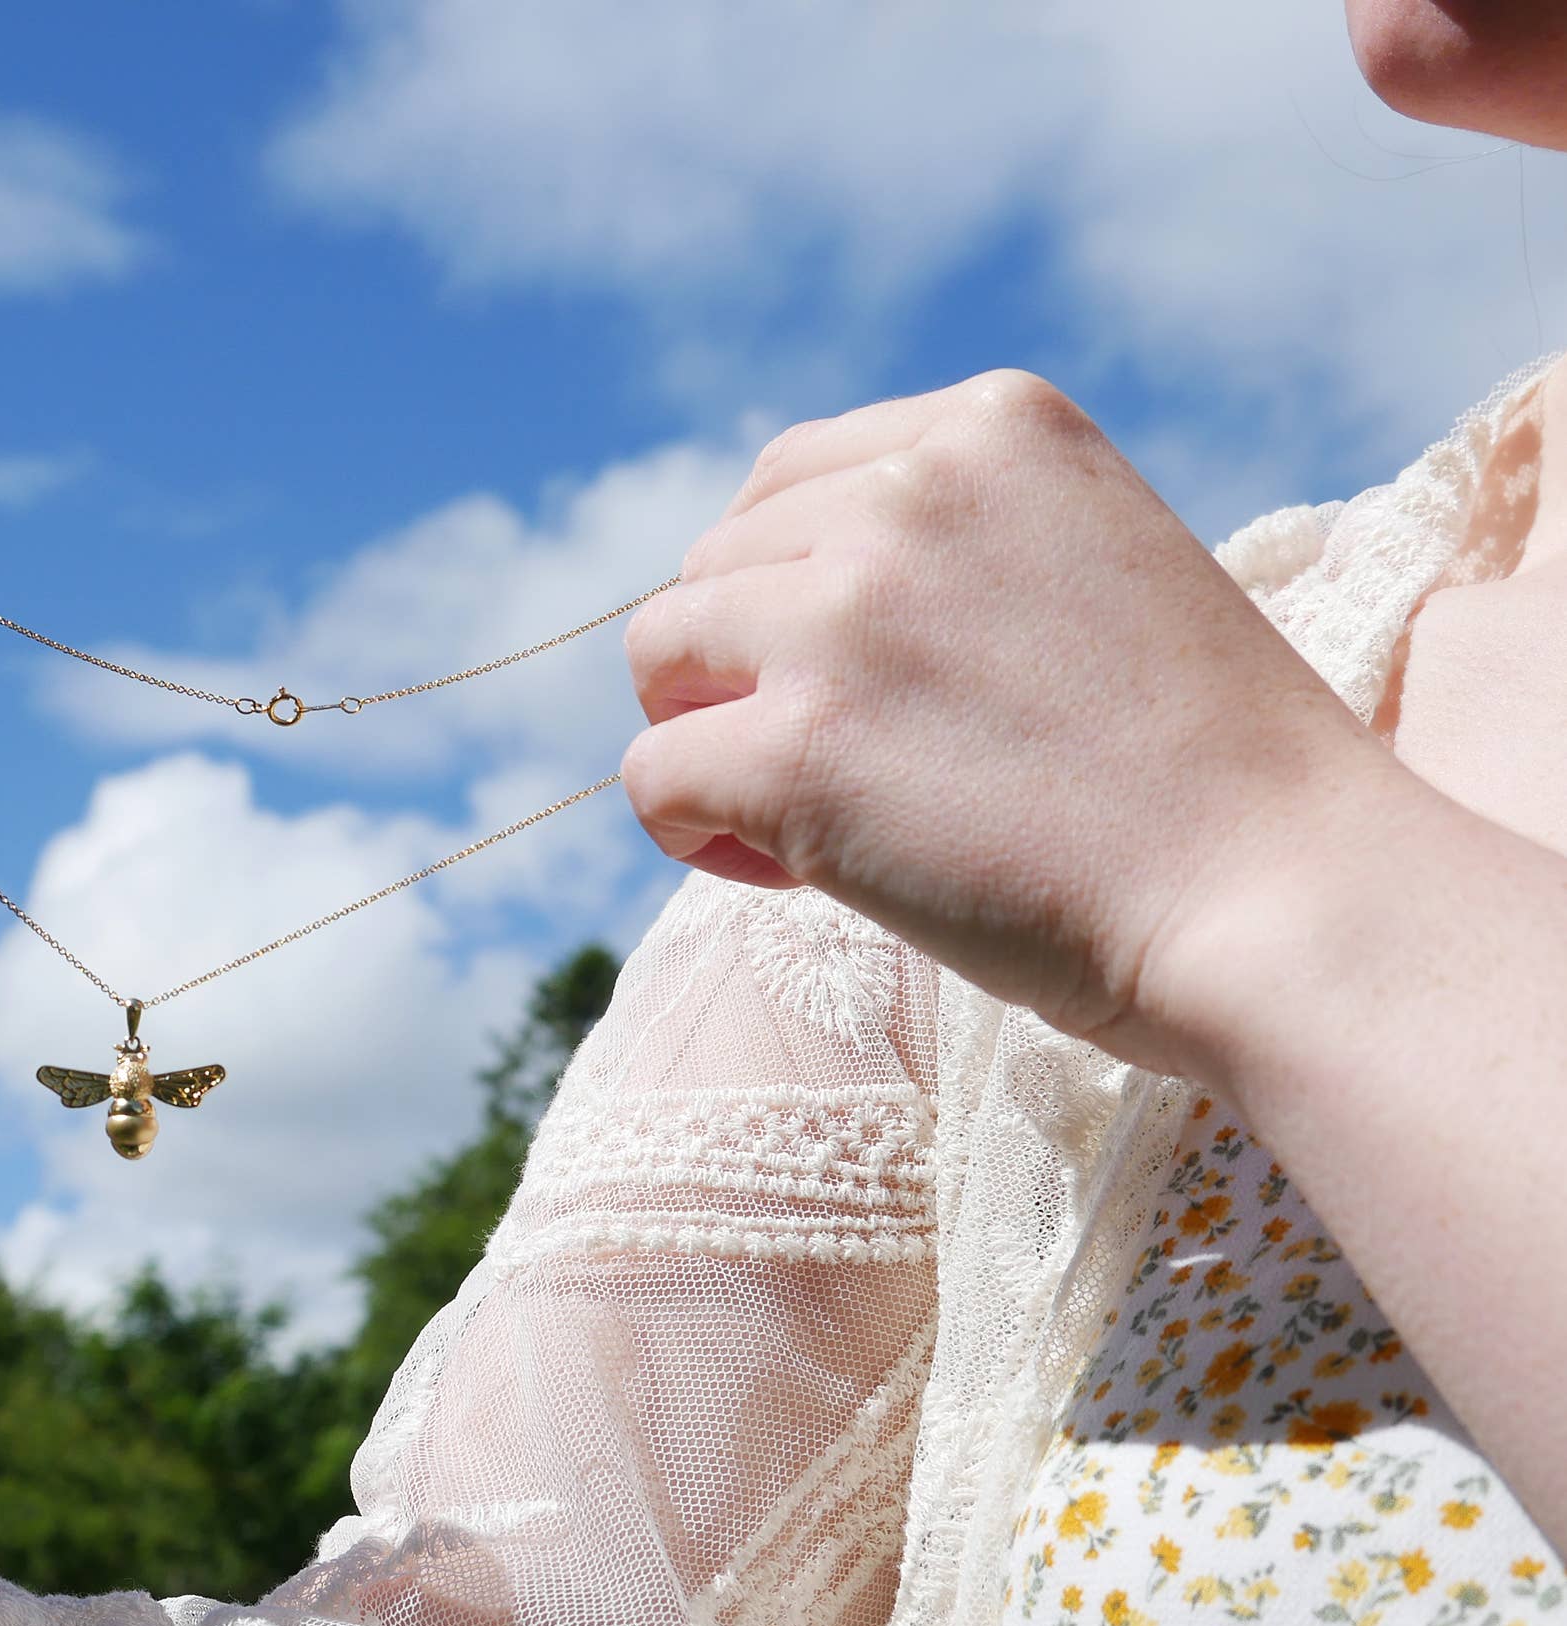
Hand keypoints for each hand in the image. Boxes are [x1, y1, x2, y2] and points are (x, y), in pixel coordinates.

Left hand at [621, 369, 1389, 1080]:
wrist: (1280, 891)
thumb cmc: (1201, 768)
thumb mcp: (1087, 565)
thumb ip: (952, 547)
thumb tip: (771, 598)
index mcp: (991, 425)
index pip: (787, 482)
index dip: (793, 595)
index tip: (870, 685)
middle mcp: (907, 493)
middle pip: (710, 568)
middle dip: (746, 671)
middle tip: (851, 772)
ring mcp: (843, 618)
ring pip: (659, 658)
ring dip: (711, 741)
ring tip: (819, 821)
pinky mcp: (796, 750)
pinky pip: (654, 779)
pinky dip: (694, 832)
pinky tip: (789, 870)